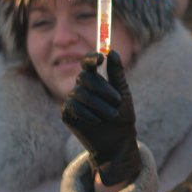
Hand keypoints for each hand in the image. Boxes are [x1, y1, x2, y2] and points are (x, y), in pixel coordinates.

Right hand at [61, 50, 140, 186]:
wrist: (118, 140)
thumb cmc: (122, 115)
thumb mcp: (123, 93)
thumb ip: (117, 73)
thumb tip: (113, 52)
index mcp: (96, 78)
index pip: (88, 62)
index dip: (91, 57)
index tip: (100, 58)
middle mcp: (82, 87)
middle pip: (84, 76)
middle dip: (102, 87)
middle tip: (117, 100)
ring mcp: (73, 99)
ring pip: (80, 93)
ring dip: (100, 104)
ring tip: (112, 115)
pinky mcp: (67, 113)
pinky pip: (72, 106)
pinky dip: (87, 113)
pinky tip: (97, 121)